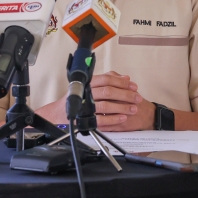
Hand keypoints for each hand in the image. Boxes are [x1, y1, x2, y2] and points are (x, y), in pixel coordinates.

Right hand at [34, 72, 154, 130]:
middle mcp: (86, 93)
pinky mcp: (84, 119)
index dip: (122, 82)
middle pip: (108, 91)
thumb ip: (108, 80)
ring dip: (122, 107)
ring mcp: (85, 106)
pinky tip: (122, 118)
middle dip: (125, 95)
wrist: (59, 114)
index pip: (107, 79)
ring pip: (105, 105)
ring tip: (133, 109)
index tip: (133, 86)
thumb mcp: (91, 85)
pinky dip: (113, 119)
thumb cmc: (77, 98)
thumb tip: (125, 78)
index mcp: (88, 82)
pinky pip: (101, 120)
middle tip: (137, 98)